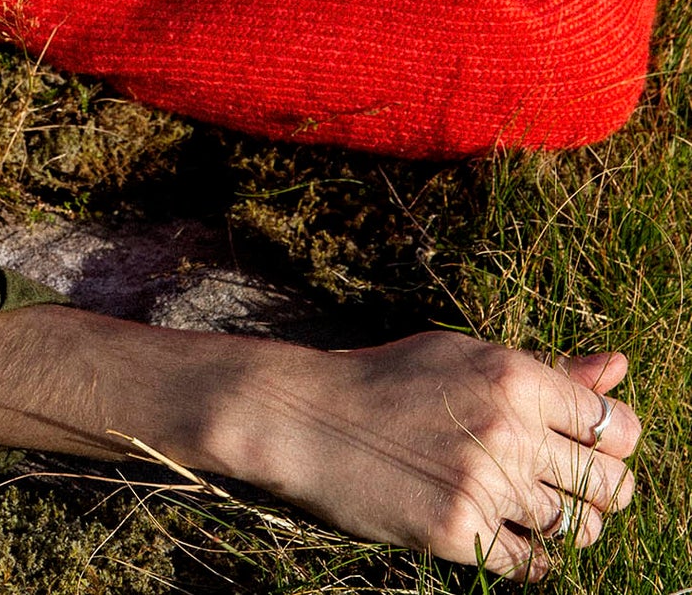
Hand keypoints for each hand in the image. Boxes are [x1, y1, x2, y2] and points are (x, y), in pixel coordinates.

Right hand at [239, 334, 641, 577]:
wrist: (303, 417)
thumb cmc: (387, 382)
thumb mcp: (464, 359)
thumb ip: (548, 372)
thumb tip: (620, 368)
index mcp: (514, 376)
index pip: (619, 427)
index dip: (613, 444)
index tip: (586, 448)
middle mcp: (509, 428)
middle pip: (613, 485)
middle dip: (598, 492)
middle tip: (559, 484)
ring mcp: (486, 483)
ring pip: (581, 529)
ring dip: (565, 526)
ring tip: (525, 508)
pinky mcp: (460, 530)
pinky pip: (537, 565)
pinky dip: (530, 556)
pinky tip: (502, 533)